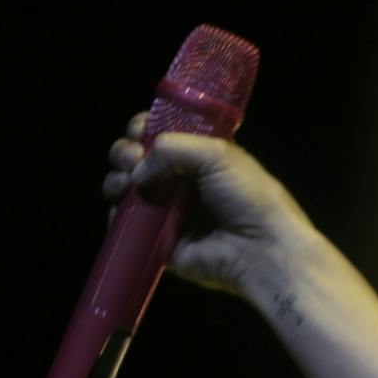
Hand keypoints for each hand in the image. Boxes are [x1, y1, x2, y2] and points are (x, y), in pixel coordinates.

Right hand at [103, 112, 317, 295]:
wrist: (262, 249)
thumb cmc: (249, 197)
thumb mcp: (217, 154)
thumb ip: (172, 148)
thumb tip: (137, 170)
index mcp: (200, 157)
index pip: (160, 135)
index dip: (143, 128)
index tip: (139, 131)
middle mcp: (182, 182)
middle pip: (136, 158)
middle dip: (125, 152)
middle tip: (132, 158)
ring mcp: (169, 211)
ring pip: (126, 189)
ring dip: (116, 179)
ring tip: (125, 183)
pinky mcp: (159, 240)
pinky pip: (127, 224)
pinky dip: (117, 213)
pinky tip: (123, 205)